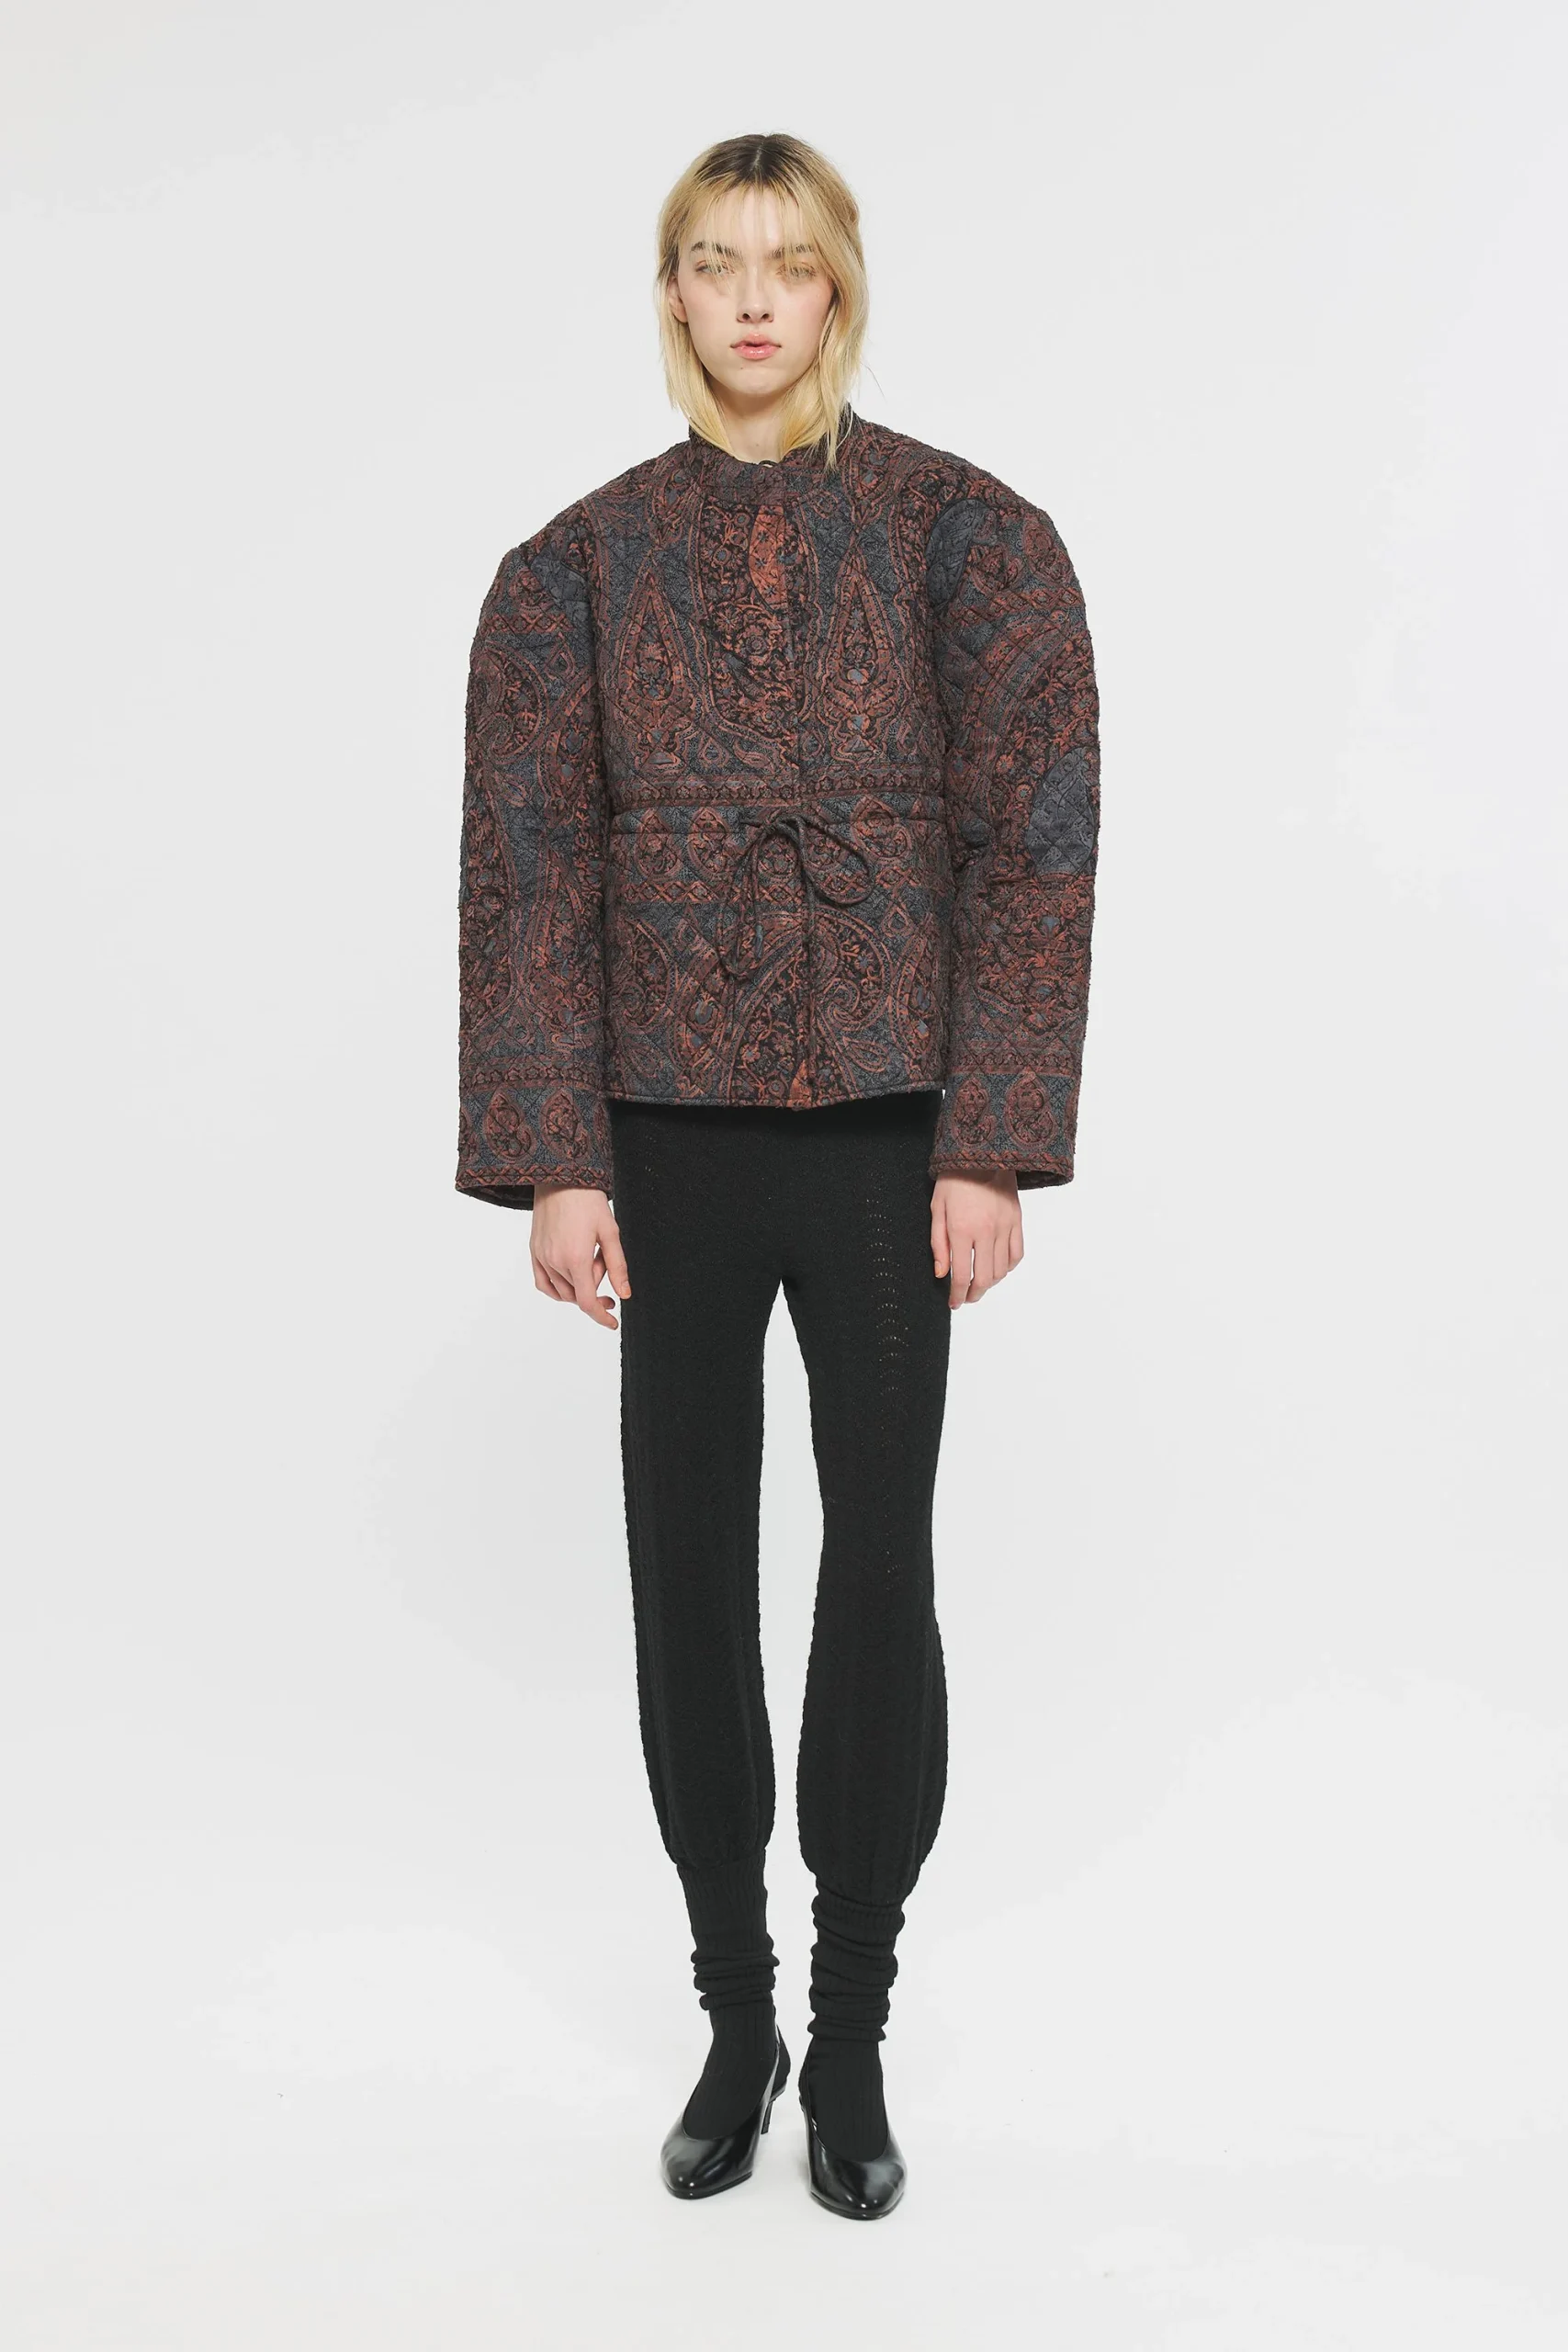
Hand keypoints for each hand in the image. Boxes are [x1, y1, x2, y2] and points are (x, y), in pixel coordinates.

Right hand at [530, 1184, 630, 1329]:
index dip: (601, 1316)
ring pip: (562, 1290)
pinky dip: (557, 1289)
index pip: (587, 1302)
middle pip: (577, 1294)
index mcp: (576, 1258)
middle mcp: (555, 1261)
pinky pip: (543, 1283)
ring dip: (579, 1285)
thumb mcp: (610, 1233)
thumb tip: (624, 1294)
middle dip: (596, 1288)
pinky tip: (570, 1279)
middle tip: (605, 1264)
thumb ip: (618, 1266)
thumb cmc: (588, 1201)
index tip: (613, 1322)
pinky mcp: (533, 1251)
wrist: (561, 1178)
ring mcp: (541, 1257)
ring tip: (590, 1259)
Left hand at [931, 1172, 1022, 1307]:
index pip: (961, 1275)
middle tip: (965, 1298)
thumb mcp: (937, 1209)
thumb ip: (938, 1244)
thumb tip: (942, 1274)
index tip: (953, 1303)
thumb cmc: (954, 1179)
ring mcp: (1005, 1227)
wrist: (983, 1153)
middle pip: (985, 1279)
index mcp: (962, 1229)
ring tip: (979, 1282)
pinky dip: (1008, 1267)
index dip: (957, 1295)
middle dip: (974, 1294)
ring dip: (990, 1283)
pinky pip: (1017, 1254)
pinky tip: (997, 1267)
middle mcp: (986, 1231)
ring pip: (1002, 1270)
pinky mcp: (1017, 1221)